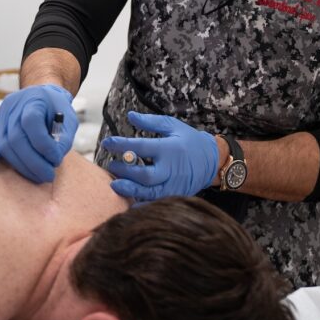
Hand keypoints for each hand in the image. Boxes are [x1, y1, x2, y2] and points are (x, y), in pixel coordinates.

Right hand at [0, 84, 76, 182]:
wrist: (42, 95)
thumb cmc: (57, 109)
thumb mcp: (69, 119)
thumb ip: (63, 140)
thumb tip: (52, 160)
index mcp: (33, 98)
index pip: (31, 122)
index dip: (43, 144)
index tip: (56, 159)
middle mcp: (14, 106)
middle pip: (16, 137)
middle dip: (32, 162)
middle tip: (48, 176)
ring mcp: (3, 115)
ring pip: (5, 144)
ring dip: (21, 166)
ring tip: (38, 176)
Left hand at [101, 111, 218, 200]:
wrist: (212, 161)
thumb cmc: (189, 140)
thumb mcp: (172, 125)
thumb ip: (150, 122)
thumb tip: (130, 116)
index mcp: (169, 148)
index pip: (141, 147)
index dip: (121, 145)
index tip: (107, 143)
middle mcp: (172, 169)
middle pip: (144, 175)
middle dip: (125, 172)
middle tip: (111, 166)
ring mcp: (174, 185)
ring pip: (149, 193)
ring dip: (130, 190)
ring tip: (115, 185)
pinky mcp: (175, 196)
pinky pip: (156, 203)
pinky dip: (142, 204)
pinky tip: (130, 200)